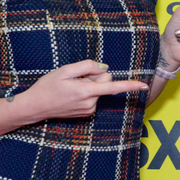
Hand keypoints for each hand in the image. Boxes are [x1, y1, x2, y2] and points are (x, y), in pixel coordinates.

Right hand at [20, 59, 146, 118]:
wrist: (34, 107)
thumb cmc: (47, 87)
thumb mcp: (64, 71)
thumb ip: (87, 67)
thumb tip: (104, 68)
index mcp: (86, 91)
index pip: (113, 87)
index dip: (130, 85)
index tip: (145, 85)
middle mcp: (91, 103)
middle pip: (105, 82)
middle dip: (95, 76)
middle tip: (76, 78)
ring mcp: (89, 110)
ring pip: (99, 90)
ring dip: (88, 85)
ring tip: (70, 88)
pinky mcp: (87, 113)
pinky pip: (93, 96)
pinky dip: (86, 92)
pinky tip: (71, 94)